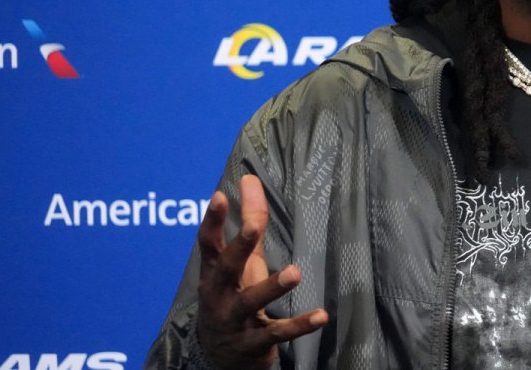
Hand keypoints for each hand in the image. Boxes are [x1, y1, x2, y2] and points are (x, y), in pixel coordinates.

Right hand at [196, 174, 328, 369]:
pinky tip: (321, 316)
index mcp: (214, 272)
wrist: (221, 357)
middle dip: (240, 245)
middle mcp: (219, 294)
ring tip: (294, 272)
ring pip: (251, 302)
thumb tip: (250, 179)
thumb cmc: (232, 296)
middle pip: (227, 267)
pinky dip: (300, 325)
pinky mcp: (254, 342)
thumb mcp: (239, 262)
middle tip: (254, 226)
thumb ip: (246, 223)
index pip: (209, 242)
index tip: (221, 195)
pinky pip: (277, 332)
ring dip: (272, 286)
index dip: (213, 219)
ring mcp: (234, 320)